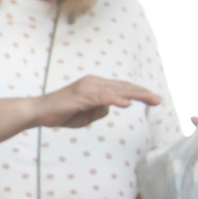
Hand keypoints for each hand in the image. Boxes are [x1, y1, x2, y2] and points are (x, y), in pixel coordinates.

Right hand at [31, 75, 161, 128]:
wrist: (38, 112)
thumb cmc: (61, 114)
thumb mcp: (85, 115)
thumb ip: (99, 110)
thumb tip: (111, 107)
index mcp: (95, 85)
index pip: (121, 88)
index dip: (139, 93)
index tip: (154, 100)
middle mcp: (93, 82)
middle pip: (123, 87)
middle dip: (142, 94)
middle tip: (159, 100)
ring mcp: (87, 88)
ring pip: (117, 91)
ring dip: (135, 95)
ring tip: (150, 100)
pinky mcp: (81, 96)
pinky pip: (102, 97)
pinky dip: (116, 100)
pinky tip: (127, 104)